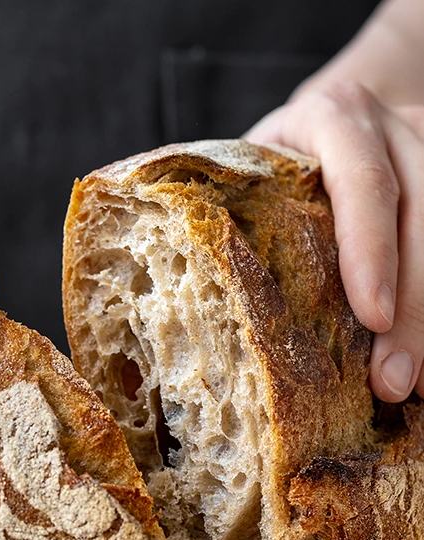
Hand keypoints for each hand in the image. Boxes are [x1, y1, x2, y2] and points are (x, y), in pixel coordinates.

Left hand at [244, 80, 423, 403]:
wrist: (340, 112)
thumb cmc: (278, 157)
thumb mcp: (252, 165)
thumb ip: (233, 209)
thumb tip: (184, 298)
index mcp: (332, 120)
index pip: (363, 182)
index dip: (371, 250)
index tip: (373, 318)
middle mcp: (391, 129)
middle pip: (420, 217)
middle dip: (414, 308)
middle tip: (396, 381)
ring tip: (416, 382)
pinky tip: (422, 349)